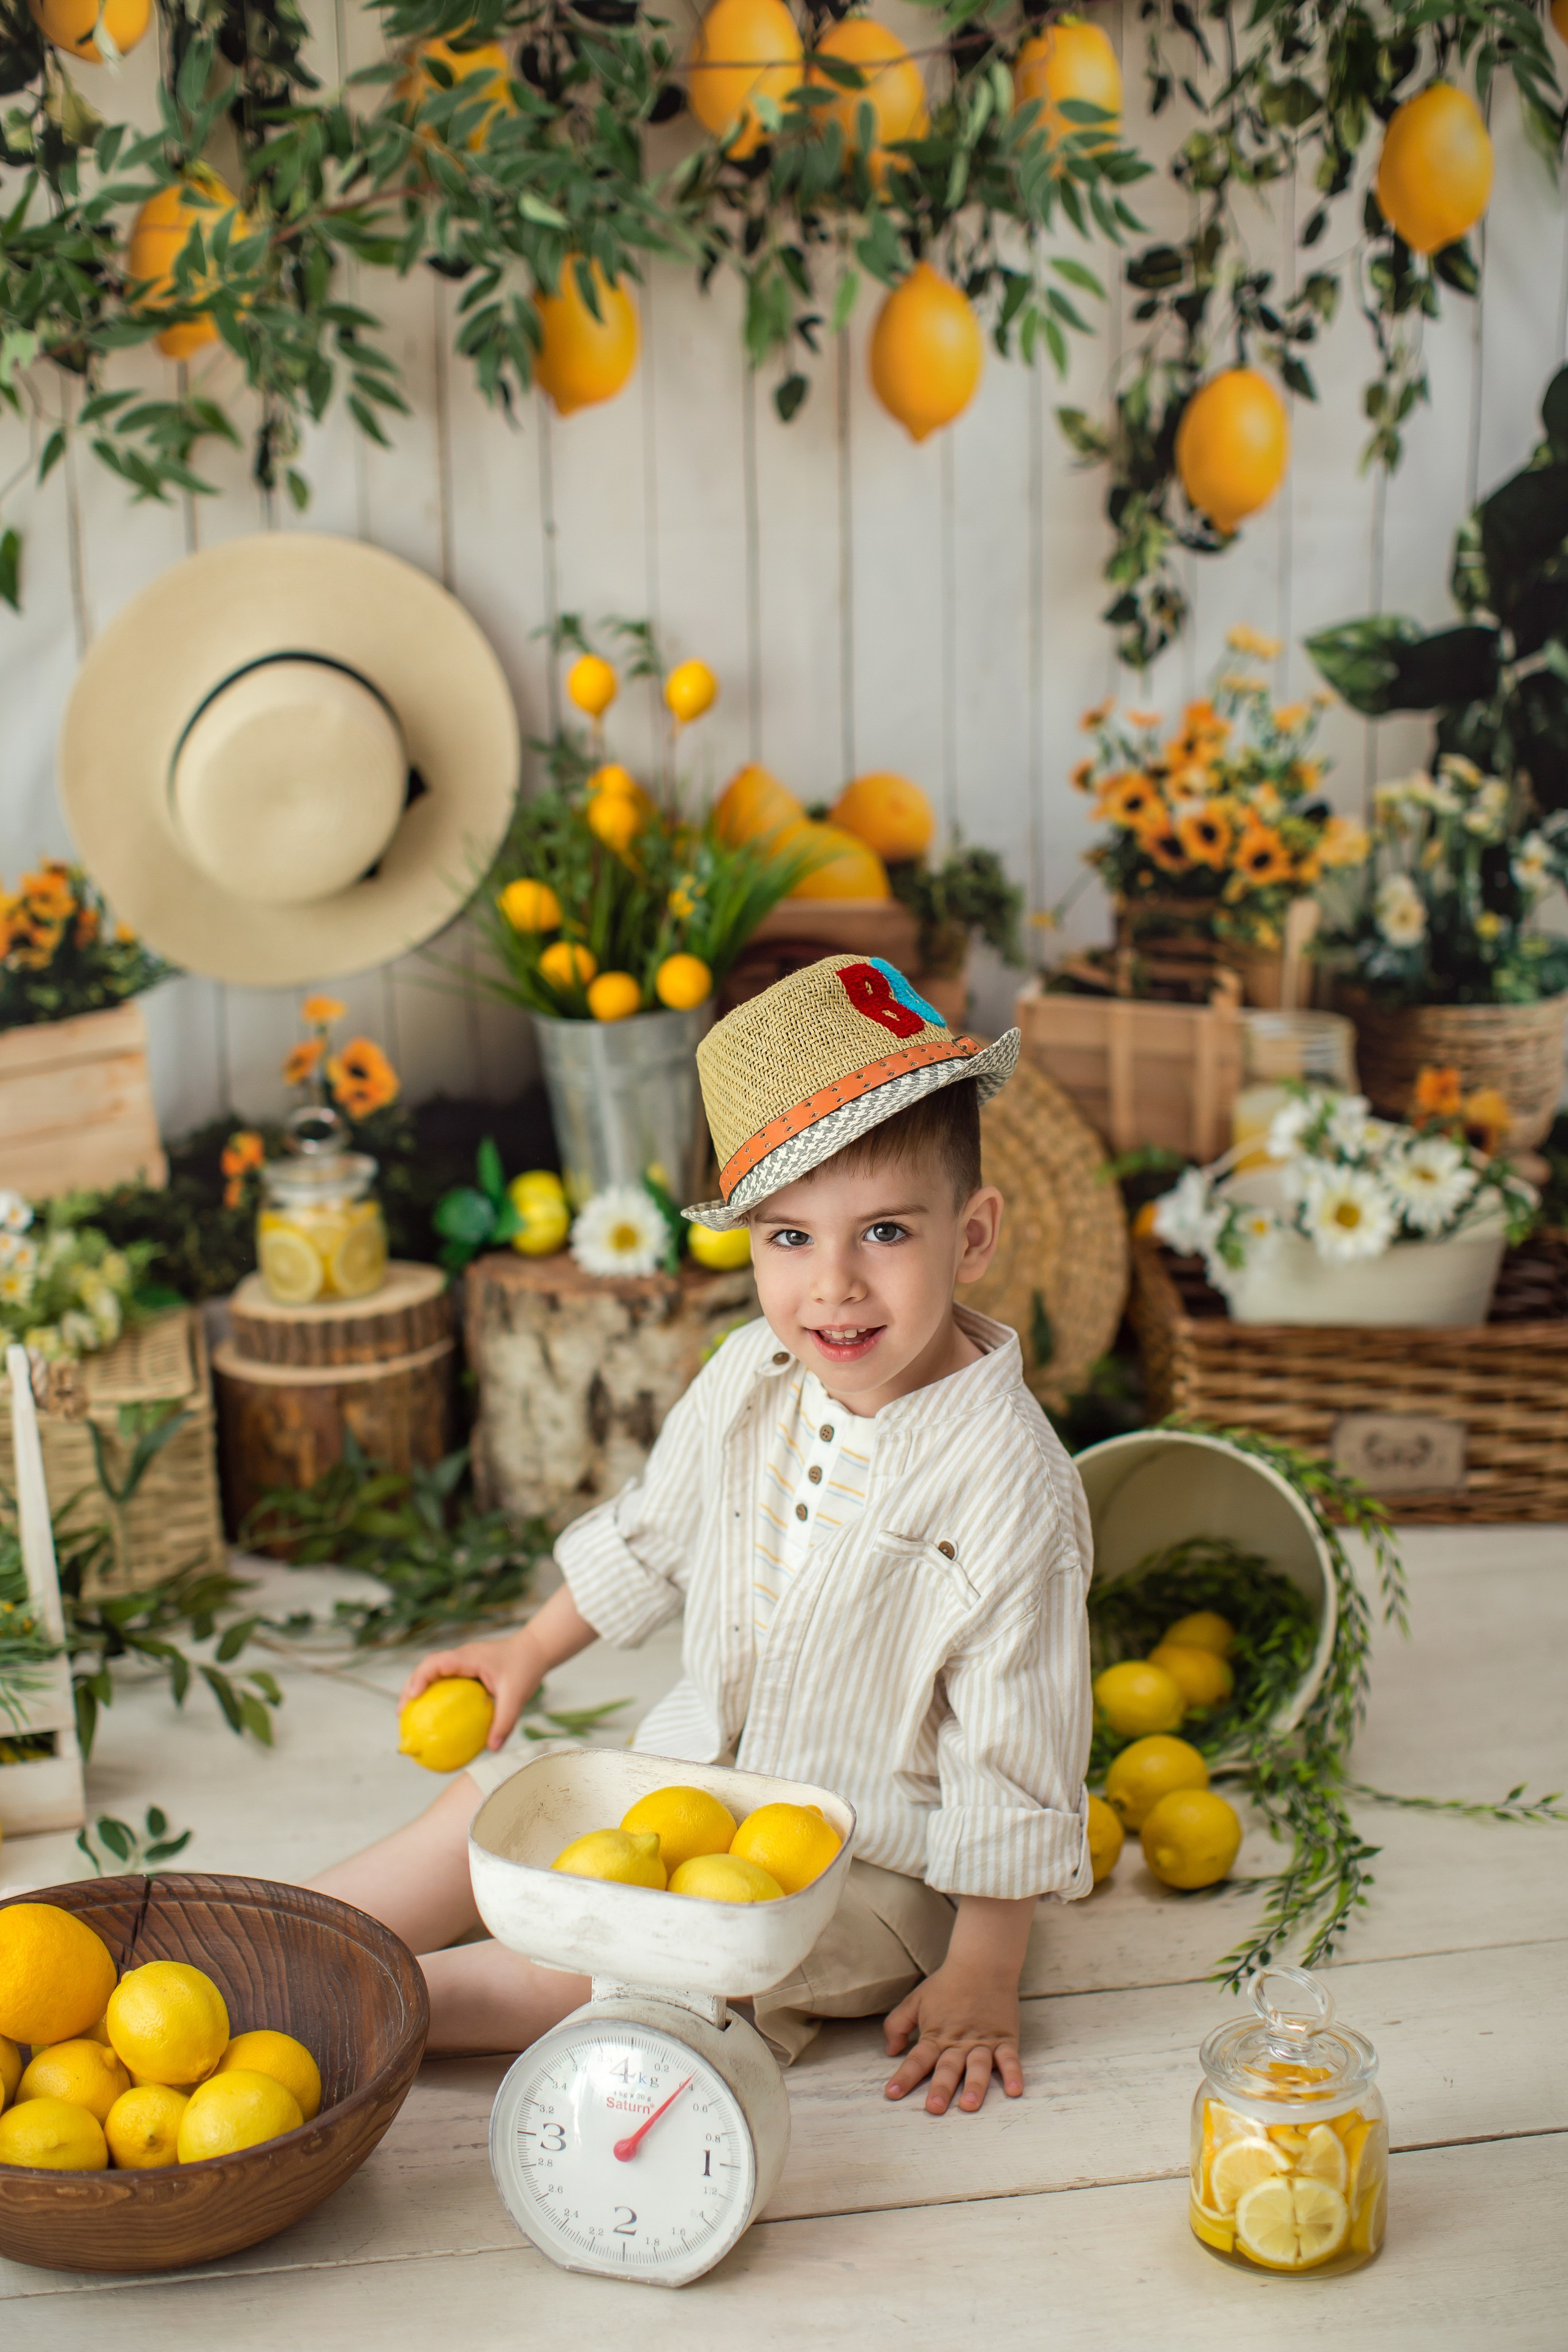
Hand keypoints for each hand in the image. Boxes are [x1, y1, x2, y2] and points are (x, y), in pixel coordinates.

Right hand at [398, 1630, 539, 1749]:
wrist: (536, 1650)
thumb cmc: (526, 1667)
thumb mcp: (517, 1695)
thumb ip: (505, 1721)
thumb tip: (492, 1749)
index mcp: (468, 1658)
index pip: (436, 1663)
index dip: (420, 1678)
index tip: (412, 1697)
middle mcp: (461, 1658)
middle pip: (426, 1668)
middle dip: (409, 1688)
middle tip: (401, 1715)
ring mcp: (462, 1663)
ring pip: (432, 1674)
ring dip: (418, 1692)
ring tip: (408, 1718)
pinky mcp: (466, 1671)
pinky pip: (445, 1683)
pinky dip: (435, 1697)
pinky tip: (435, 1720)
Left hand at [882, 1960, 1023, 2115]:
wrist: (982, 1963)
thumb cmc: (946, 1984)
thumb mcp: (915, 2000)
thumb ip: (897, 2024)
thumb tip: (890, 2051)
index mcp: (936, 2035)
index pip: (917, 2059)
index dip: (904, 2076)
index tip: (892, 2094)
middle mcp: (958, 2042)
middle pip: (948, 2067)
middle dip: (941, 2088)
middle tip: (934, 2108)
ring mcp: (983, 2041)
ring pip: (977, 2066)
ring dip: (974, 2086)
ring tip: (969, 2105)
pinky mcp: (1004, 2038)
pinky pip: (1010, 2058)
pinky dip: (1013, 2074)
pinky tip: (1014, 2090)